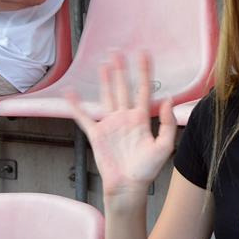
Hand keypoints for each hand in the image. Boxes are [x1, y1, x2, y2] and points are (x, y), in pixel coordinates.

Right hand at [66, 51, 175, 198]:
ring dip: (104, 80)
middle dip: (121, 70)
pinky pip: (83, 117)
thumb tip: (168, 100)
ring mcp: (110, 124)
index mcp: (142, 119)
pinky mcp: (96, 134)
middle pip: (122, 88)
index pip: (143, 89)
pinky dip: (76, 105)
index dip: (143, 71)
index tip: (143, 54)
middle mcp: (125, 118)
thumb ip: (167, 124)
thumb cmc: (147, 170)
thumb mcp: (164, 147)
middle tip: (118, 51)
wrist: (128, 187)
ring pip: (106, 96)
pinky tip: (70, 93)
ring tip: (103, 64)